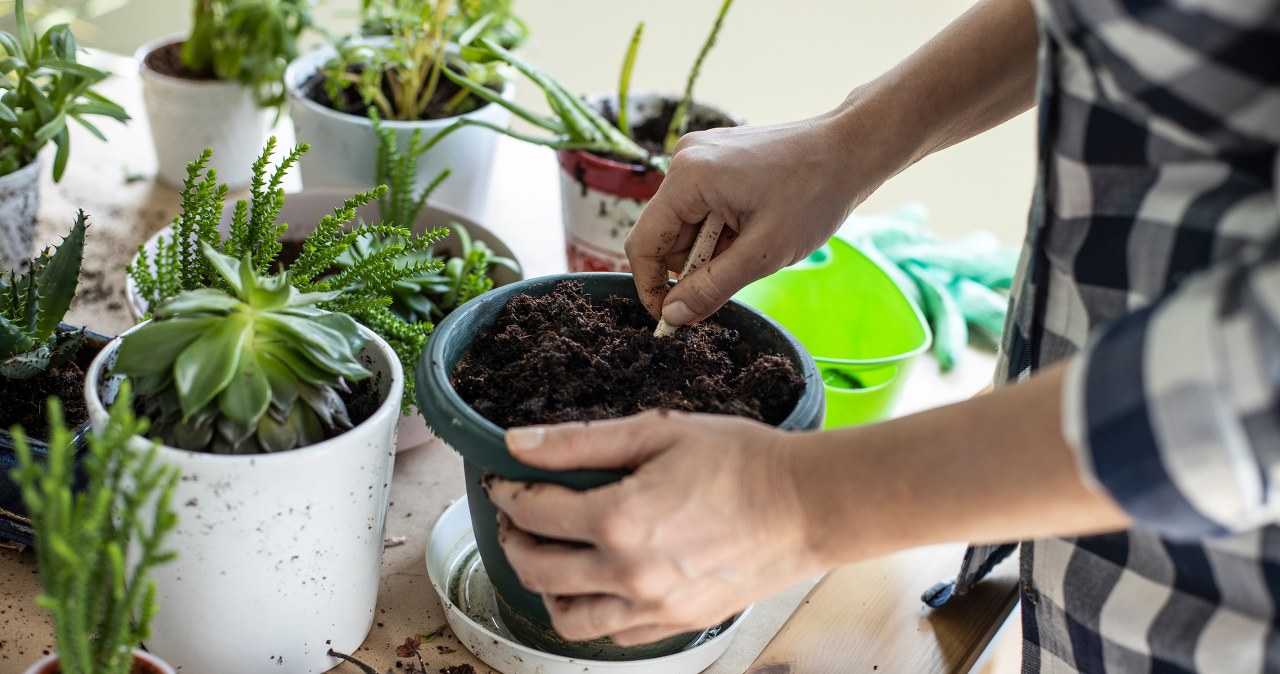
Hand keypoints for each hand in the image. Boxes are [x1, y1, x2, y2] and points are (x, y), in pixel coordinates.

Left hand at [486, 410, 826, 645]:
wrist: (809, 505)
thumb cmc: (743, 460)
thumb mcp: (659, 430)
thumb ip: (580, 441)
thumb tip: (516, 443)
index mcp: (619, 519)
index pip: (532, 512)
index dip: (506, 493)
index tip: (505, 481)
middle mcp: (629, 573)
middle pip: (536, 570)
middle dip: (513, 539)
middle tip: (519, 518)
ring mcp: (653, 607)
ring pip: (566, 618)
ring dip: (545, 587)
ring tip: (552, 556)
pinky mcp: (677, 624)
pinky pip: (613, 634)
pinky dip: (592, 611)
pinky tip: (598, 581)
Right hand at [627, 113, 879, 324]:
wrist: (852, 148)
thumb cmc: (814, 194)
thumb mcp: (763, 254)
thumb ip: (711, 288)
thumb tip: (672, 317)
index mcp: (688, 178)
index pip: (643, 244)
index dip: (652, 286)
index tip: (672, 317)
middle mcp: (684, 159)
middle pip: (665, 235)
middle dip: (695, 264)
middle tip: (741, 269)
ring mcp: (700, 154)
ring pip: (686, 223)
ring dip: (713, 247)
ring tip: (756, 242)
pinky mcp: (716, 157)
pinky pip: (702, 205)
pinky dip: (723, 227)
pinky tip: (756, 224)